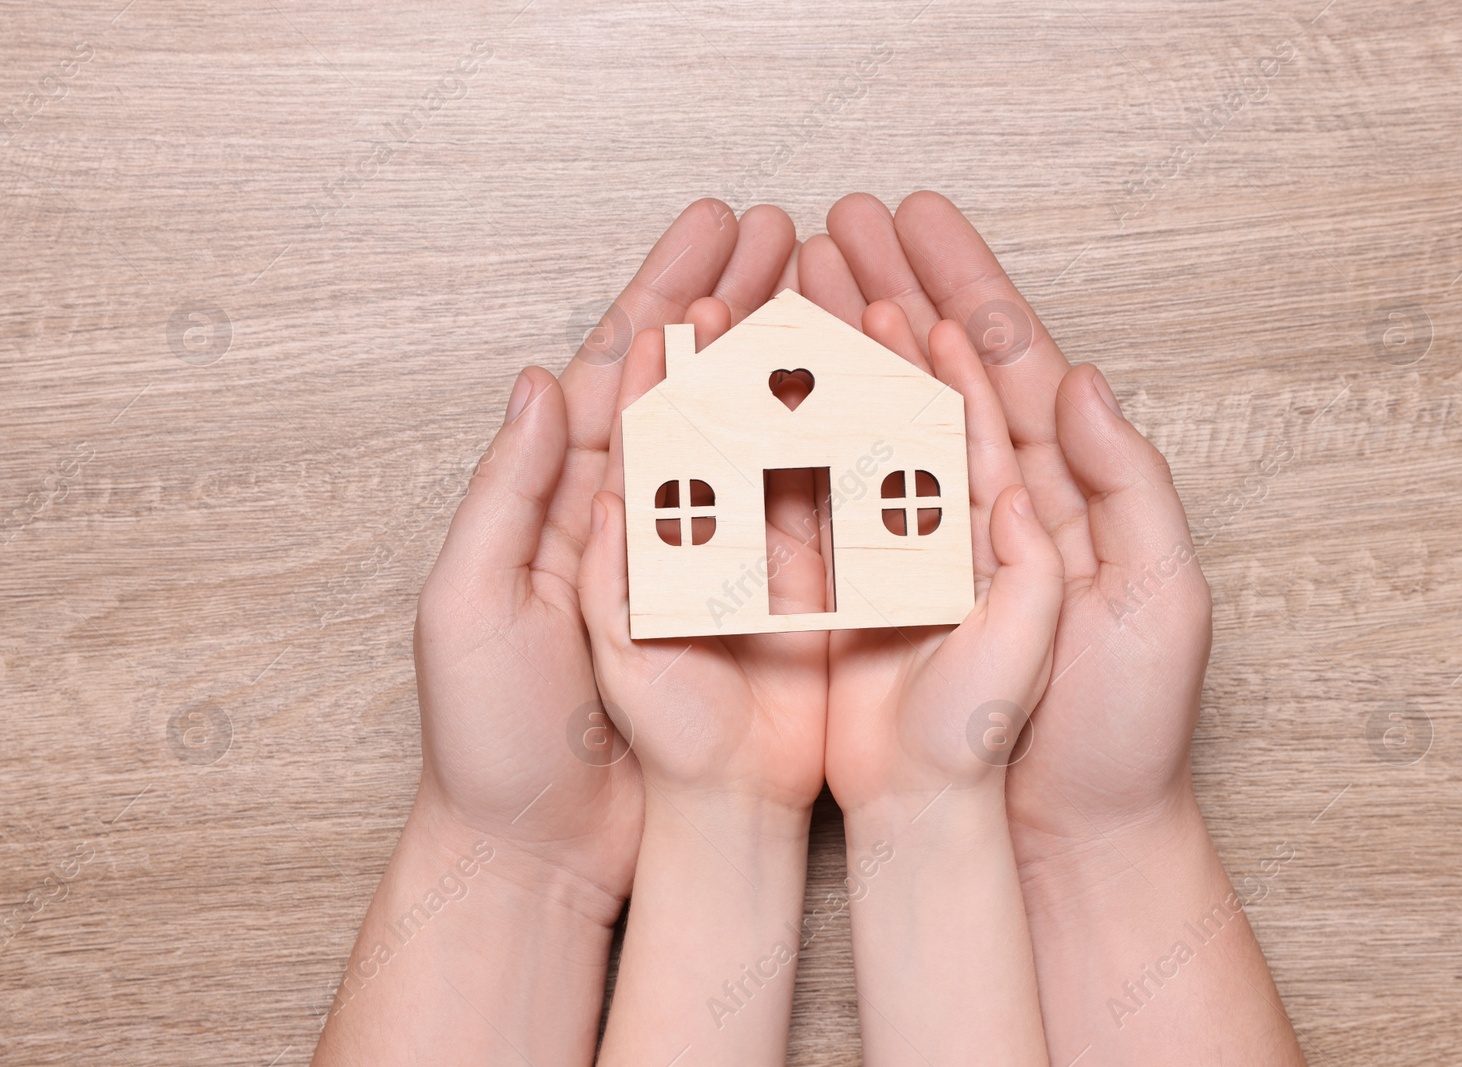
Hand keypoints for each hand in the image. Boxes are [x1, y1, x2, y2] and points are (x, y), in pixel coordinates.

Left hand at [316, 200, 801, 1066]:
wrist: (551, 850)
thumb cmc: (492, 736)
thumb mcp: (471, 601)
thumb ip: (512, 491)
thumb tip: (543, 380)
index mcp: (571, 500)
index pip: (628, 373)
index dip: (675, 295)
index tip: (718, 229)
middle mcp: (651, 519)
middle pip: (707, 390)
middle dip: (750, 305)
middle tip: (796, 232)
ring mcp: (712, 565)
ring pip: (768, 444)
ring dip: (807, 366)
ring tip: (849, 294)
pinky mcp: (762, 618)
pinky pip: (810, 529)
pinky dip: (846, 465)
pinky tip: (881, 407)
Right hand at [801, 190, 1209, 858]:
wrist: (1061, 837)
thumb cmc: (1126, 732)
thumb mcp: (1162, 600)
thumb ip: (1130, 487)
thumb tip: (1086, 381)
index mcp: (1062, 491)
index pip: (1005, 364)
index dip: (956, 287)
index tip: (911, 223)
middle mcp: (987, 506)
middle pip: (928, 376)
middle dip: (879, 295)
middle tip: (829, 228)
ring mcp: (925, 550)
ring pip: (870, 429)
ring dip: (830, 355)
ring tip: (783, 289)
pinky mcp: (876, 602)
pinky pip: (830, 511)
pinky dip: (794, 449)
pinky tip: (758, 400)